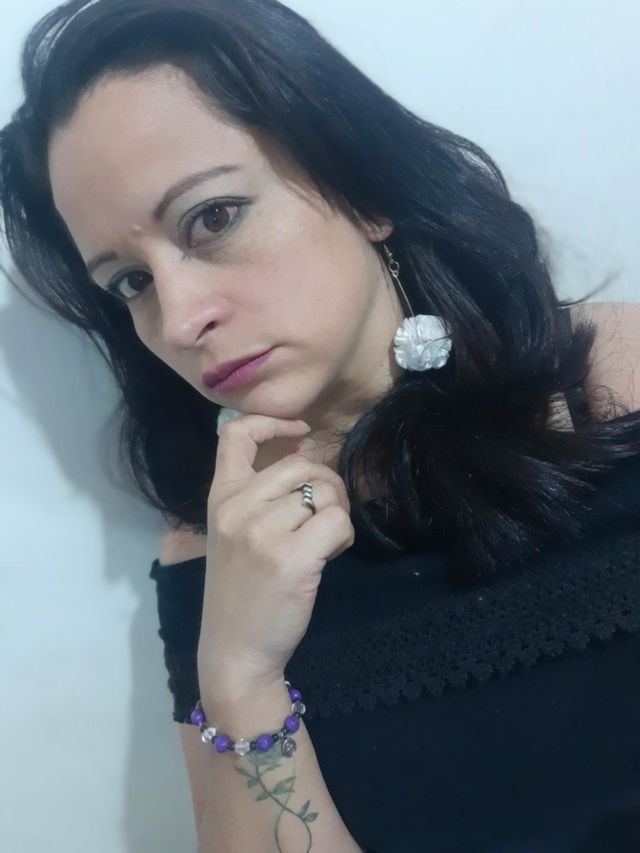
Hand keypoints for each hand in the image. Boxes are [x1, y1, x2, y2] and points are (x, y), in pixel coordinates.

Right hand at [197, 414, 353, 696]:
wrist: (234, 651)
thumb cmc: (239, 592)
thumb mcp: (233, 534)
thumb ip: (260, 496)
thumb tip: (306, 451)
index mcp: (219, 498)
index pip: (234, 433)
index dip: (271, 421)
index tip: (300, 431)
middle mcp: (236, 507)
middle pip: (301, 464)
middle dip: (327, 484)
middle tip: (325, 516)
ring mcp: (261, 532)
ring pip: (325, 492)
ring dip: (336, 514)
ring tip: (322, 544)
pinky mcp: (290, 557)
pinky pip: (338, 521)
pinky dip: (344, 536)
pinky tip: (329, 555)